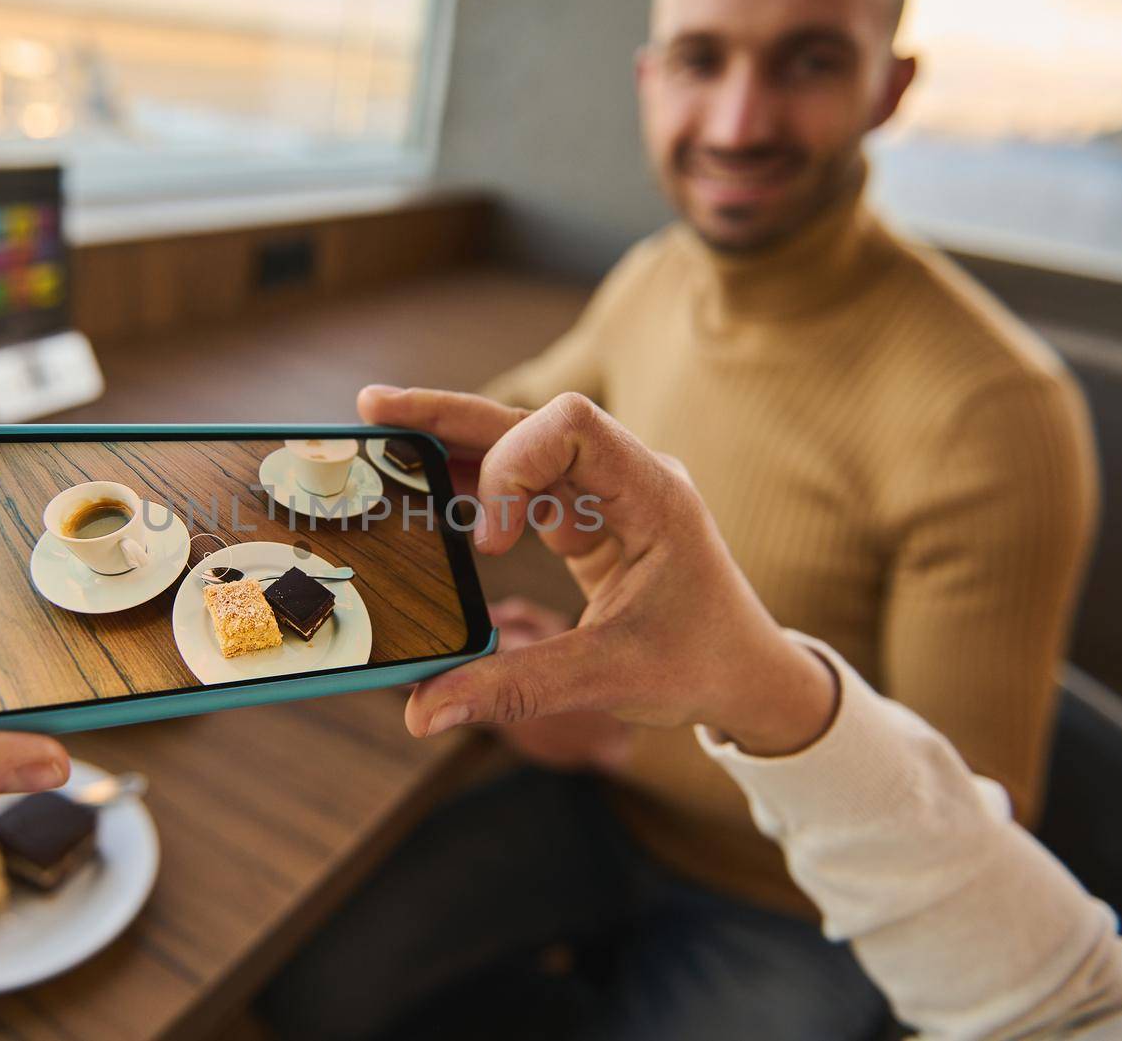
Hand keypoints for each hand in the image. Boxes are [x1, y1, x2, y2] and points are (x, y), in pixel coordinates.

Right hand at [358, 386, 836, 756]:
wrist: (747, 673)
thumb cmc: (700, 664)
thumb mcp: (610, 679)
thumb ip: (516, 689)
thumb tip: (423, 710)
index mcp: (652, 495)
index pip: (574, 424)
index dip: (513, 465)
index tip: (488, 542)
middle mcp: (627, 476)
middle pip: (529, 419)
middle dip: (449, 415)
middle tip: (373, 410)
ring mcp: (605, 490)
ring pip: (519, 442)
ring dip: (453, 441)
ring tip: (379, 437)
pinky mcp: (587, 512)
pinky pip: (521, 480)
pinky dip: (472, 481)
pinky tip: (422, 488)